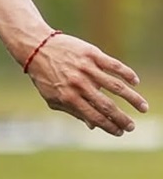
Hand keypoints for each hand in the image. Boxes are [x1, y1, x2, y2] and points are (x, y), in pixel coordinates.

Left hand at [25, 32, 149, 135]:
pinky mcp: (91, 53)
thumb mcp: (51, 97)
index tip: (120, 132)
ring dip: (133, 99)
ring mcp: (86, 68)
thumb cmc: (43, 74)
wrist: (35, 46)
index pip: (95, 117)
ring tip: (143, 107)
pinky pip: (114, 65)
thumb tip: (93, 125)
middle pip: (107, 106)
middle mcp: (79, 84)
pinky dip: (127, 74)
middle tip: (132, 126)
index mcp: (68, 97)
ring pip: (116, 87)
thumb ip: (72, 111)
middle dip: (123, 119)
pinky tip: (135, 82)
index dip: (110, 127)